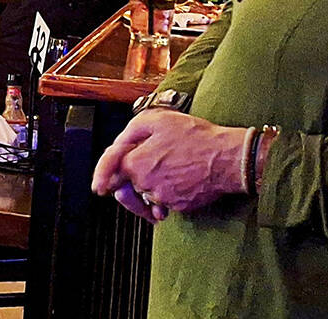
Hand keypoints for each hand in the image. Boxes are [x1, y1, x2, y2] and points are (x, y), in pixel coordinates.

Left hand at [92, 108, 248, 221]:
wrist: (228, 157)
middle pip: (129, 185)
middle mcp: (146, 185)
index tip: (98, 186)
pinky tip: (177, 181)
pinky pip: (165, 204)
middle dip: (132, 177)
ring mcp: (163, 198)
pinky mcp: (180, 207)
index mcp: (136, 164)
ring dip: (150, 187)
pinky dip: (166, 196)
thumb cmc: (195, 136)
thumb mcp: (155, 120)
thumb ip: (128, 134)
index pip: (112, 171)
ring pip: (146, 196)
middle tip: (147, 164)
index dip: (104, 174)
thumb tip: (117, 150)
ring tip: (167, 169)